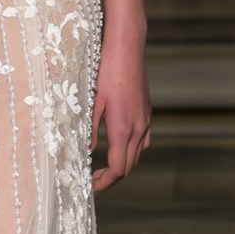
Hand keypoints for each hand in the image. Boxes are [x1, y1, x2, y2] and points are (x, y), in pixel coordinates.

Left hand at [91, 31, 150, 191]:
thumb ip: (91, 129)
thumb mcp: (92, 100)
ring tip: (104, 168)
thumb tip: (87, 152)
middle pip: (129, 166)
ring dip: (123, 165)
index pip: (118, 169)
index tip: (91, 186)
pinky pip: (144, 140)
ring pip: (138, 155)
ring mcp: (145, 120)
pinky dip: (132, 151)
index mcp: (124, 128)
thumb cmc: (106, 70)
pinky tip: (120, 146)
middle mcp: (139, 127)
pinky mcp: (147, 112)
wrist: (127, 47)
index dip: (105, 182)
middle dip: (112, 178)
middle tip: (93, 180)